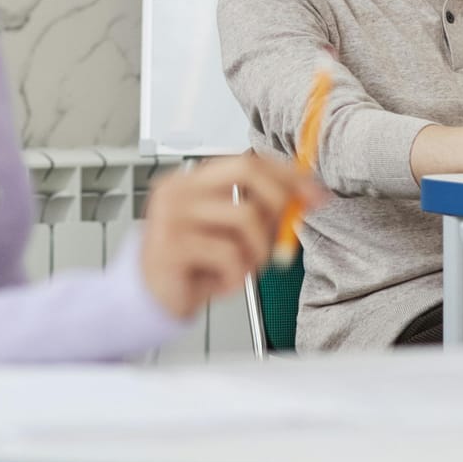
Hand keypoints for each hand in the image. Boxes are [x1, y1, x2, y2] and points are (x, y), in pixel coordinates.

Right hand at [138, 153, 328, 320]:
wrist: (149, 301)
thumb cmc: (192, 268)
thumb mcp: (231, 235)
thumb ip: (260, 211)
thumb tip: (305, 197)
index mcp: (192, 181)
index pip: (247, 160)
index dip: (286, 174)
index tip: (313, 191)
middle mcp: (179, 189)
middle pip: (246, 171)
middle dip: (278, 198)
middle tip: (283, 233)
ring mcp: (172, 214)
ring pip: (245, 217)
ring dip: (257, 252)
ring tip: (242, 268)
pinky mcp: (171, 244)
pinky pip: (229, 254)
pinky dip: (236, 275)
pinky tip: (222, 281)